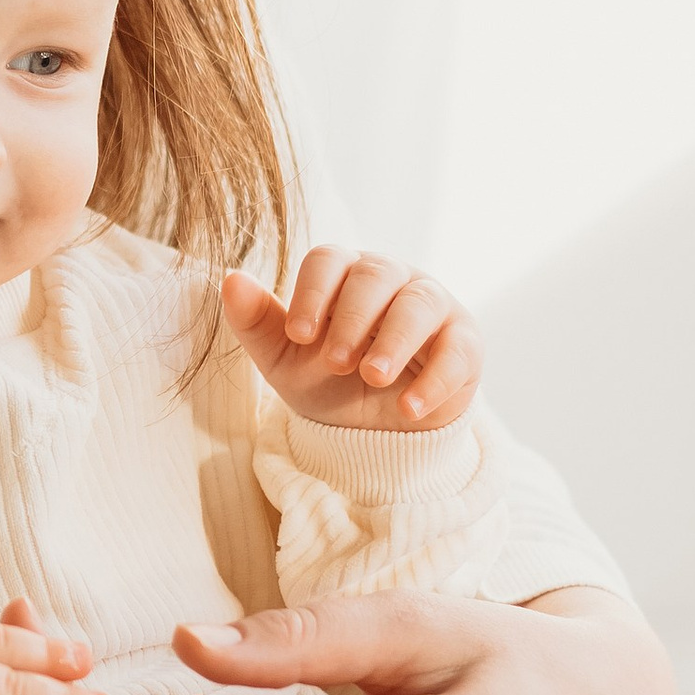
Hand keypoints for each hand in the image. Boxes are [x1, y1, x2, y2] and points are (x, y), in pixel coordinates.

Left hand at [223, 244, 481, 431]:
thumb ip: (255, 321)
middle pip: (375, 274)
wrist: (373, 435)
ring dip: (394, 341)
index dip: (312, 292)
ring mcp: (432, 306)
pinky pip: (458, 349)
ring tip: (373, 377)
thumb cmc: (327, 383)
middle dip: (353, 318)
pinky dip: (434, 380)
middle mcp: (390, 279)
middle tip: (335, 362)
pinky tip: (408, 408)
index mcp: (343, 275)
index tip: (299, 335)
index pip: (329, 260)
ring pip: (419, 304)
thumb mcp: (284, 360)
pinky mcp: (465, 343)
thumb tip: (230, 277)